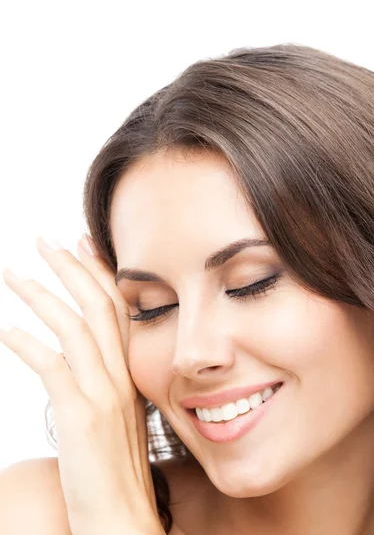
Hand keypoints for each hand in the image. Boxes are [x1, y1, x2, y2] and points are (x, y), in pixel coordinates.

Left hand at [0, 235, 163, 534]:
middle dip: (70, 268)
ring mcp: (104, 395)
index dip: (99, 272)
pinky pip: (53, 368)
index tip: (80, 243)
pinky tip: (6, 330)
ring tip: (13, 275)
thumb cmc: (114, 472)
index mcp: (129, 375)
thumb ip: (104, 382)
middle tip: (44, 241)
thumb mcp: (116, 417)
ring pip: (75, 328)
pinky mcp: (82, 416)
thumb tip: (78, 357)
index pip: (119, 309)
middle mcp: (120, 378)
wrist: (122, 520)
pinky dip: (28, 344)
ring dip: (42, 296)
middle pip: (98, 307)